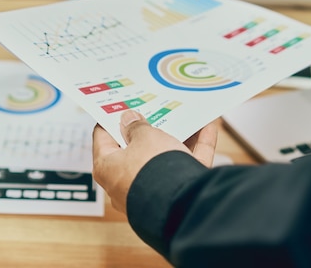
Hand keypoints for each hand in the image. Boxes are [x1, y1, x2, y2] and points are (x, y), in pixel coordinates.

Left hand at [92, 110, 217, 213]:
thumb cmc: (152, 169)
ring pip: (164, 159)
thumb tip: (129, 119)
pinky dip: (197, 149)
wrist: (182, 203)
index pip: (103, 139)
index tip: (118, 107)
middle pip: (135, 150)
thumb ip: (137, 126)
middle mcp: (126, 183)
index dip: (110, 120)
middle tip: (151, 110)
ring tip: (184, 117)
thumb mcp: (144, 137)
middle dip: (146, 130)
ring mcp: (152, 191)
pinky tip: (207, 129)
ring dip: (176, 137)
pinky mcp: (177, 195)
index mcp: (108, 168)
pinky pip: (185, 167)